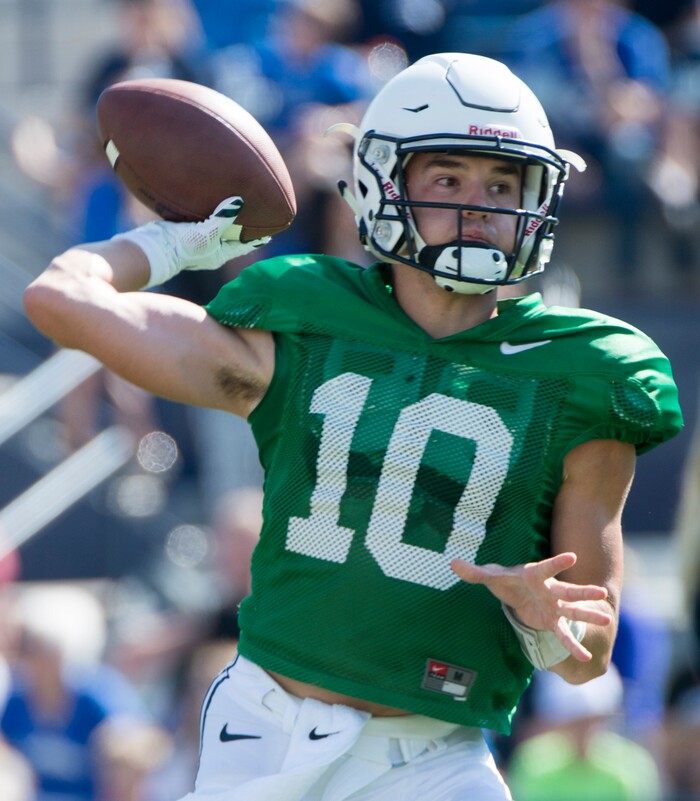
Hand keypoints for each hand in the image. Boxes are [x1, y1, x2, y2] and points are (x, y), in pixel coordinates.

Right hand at [115, 196, 270, 287]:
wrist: (150, 249)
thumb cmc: (179, 246)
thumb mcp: (204, 234)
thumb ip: (221, 218)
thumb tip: (239, 202)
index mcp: (220, 253)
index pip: (246, 244)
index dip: (259, 236)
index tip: (274, 225)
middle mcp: (211, 248)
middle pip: (234, 234)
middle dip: (247, 224)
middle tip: (261, 210)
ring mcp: (198, 239)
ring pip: (219, 225)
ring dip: (228, 216)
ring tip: (239, 202)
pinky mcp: (185, 230)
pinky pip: (203, 218)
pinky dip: (210, 209)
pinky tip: (210, 197)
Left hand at [451, 552, 611, 661]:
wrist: (516, 593)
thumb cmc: (506, 580)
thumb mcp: (490, 576)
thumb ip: (474, 571)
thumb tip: (452, 563)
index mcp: (534, 575)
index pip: (546, 567)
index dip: (557, 562)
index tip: (573, 556)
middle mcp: (549, 590)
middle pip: (568, 590)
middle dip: (583, 592)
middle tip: (602, 592)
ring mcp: (554, 606)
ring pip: (573, 610)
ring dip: (588, 615)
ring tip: (606, 619)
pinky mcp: (552, 621)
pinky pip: (564, 634)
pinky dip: (573, 646)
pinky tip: (585, 658)